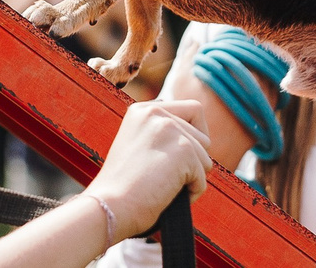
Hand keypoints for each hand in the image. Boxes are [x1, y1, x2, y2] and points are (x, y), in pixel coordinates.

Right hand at [83, 99, 210, 237]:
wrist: (110, 205)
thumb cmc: (122, 186)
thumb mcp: (137, 145)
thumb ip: (161, 133)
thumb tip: (199, 137)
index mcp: (142, 109)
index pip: (192, 110)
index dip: (194, 137)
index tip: (179, 158)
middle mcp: (156, 112)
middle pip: (203, 137)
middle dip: (193, 162)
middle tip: (167, 177)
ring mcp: (170, 129)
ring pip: (206, 158)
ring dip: (192, 177)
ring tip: (164, 186)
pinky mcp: (184, 150)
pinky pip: (202, 177)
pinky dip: (192, 192)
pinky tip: (168, 195)